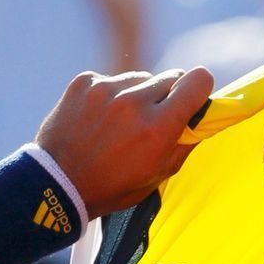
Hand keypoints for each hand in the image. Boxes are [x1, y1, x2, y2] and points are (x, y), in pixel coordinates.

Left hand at [36, 67, 215, 216]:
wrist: (56, 184)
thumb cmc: (112, 186)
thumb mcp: (158, 175)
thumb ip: (185, 143)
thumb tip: (206, 117)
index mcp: (158, 128)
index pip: (197, 81)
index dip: (199, 88)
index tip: (193, 98)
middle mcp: (133, 103)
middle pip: (171, 77)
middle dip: (169, 94)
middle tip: (155, 117)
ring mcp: (106, 89)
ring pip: (140, 77)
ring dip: (139, 94)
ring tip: (121, 122)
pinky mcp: (85, 82)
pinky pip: (112, 79)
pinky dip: (111, 95)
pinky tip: (99, 118)